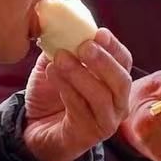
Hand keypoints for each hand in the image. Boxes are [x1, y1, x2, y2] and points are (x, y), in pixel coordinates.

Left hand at [24, 28, 132, 160]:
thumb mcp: (56, 65)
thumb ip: (62, 48)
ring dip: (80, 74)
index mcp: (114, 82)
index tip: (99, 32)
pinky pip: (82, 109)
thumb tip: (60, 26)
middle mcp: (118, 102)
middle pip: (122, 81)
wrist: (35, 129)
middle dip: (104, 61)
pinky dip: (66, 90)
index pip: (124, 62)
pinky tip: (52, 74)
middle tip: (84, 46)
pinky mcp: (90, 134)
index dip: (114, 47)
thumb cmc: (51, 96)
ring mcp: (107, 121)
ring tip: (60, 58)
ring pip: (102, 96)